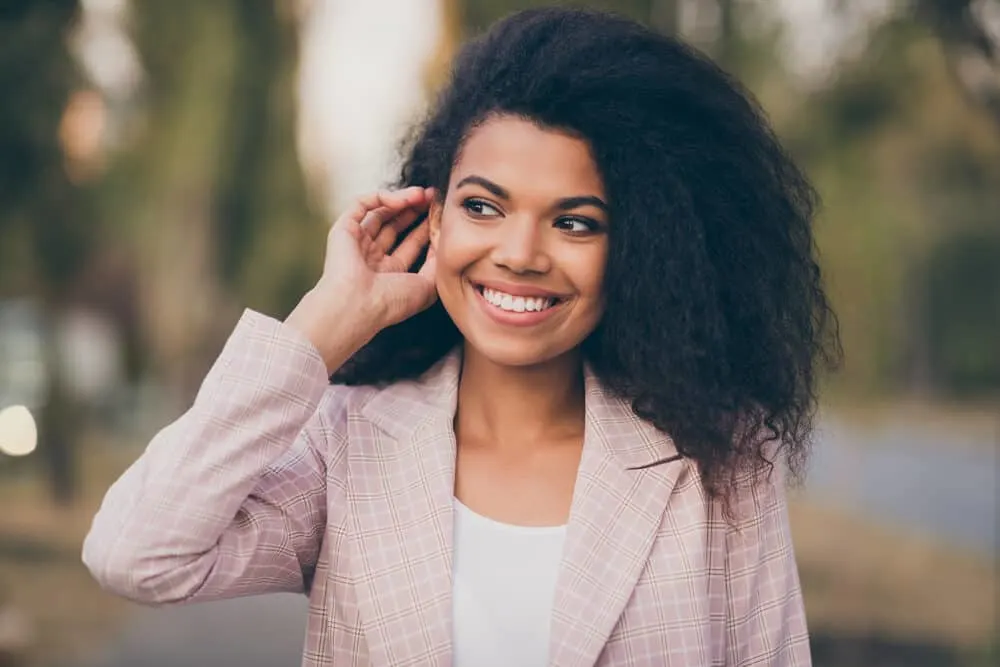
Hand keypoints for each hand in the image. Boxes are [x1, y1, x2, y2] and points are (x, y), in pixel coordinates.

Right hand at [285, 187, 437, 369]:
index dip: (427, 228)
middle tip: (435, 196)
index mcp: (389, 274)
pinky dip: (382, 198)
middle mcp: (372, 258)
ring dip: (403, 200)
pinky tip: (402, 200)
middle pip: (396, 226)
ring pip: (381, 212)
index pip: (411, 244)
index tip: (444, 215)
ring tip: (423, 194)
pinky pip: (361, 204)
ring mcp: (357, 243)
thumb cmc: (391, 303)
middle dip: (416, 210)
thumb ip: (437, 262)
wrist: (357, 306)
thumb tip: (443, 239)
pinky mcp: (343, 229)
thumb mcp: (427, 286)